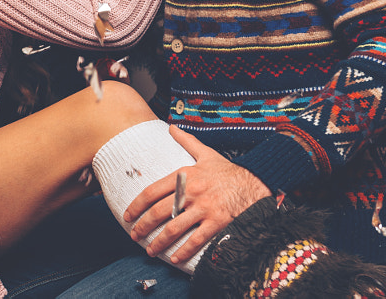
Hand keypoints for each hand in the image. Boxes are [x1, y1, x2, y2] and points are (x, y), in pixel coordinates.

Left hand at [123, 126, 270, 263]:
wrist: (257, 182)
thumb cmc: (229, 171)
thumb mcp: (206, 153)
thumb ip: (187, 141)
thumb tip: (171, 127)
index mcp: (185, 175)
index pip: (153, 191)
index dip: (137, 204)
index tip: (128, 215)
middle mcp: (192, 192)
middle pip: (159, 212)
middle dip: (143, 226)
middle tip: (134, 235)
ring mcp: (204, 208)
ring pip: (174, 229)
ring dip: (159, 242)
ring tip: (150, 250)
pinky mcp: (218, 222)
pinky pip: (196, 240)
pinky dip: (184, 251)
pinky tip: (175, 258)